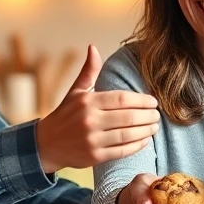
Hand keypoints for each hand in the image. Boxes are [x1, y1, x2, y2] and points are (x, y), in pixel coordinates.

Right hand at [36, 45, 160, 172]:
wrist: (46, 144)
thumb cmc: (65, 115)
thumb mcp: (76, 91)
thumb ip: (89, 71)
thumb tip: (93, 47)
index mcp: (87, 101)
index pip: (122, 99)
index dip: (141, 100)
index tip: (153, 102)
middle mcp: (89, 120)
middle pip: (128, 117)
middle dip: (148, 116)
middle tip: (157, 115)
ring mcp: (92, 140)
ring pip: (127, 135)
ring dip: (146, 131)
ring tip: (154, 126)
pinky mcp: (95, 157)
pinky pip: (122, 151)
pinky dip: (137, 146)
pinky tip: (145, 140)